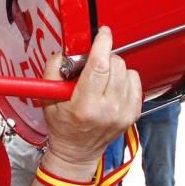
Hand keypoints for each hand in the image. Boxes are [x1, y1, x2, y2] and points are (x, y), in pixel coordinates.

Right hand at [41, 27, 140, 177]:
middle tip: (93, 65)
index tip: (103, 33)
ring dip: (114, 68)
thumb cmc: (63, 125)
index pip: (100, 66)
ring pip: (127, 71)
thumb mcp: (48, 97)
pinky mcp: (133, 114)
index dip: (103, 44)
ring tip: (102, 79)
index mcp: (85, 105)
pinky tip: (113, 86)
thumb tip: (68, 51)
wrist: (77, 152)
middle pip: (115, 65)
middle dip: (104, 58)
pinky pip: (136, 81)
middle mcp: (108, 109)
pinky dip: (125, 78)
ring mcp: (123, 113)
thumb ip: (54, 69)